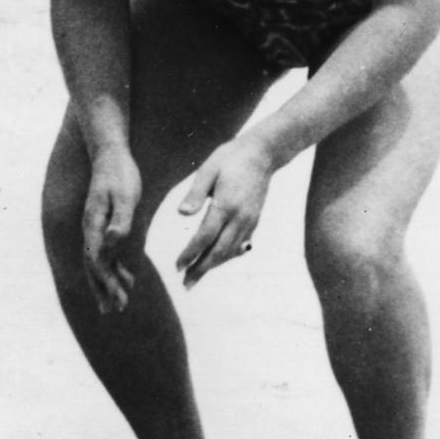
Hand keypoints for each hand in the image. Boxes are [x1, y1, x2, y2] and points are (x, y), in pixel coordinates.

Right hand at [81, 147, 144, 313]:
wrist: (109, 153)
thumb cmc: (120, 174)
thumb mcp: (125, 196)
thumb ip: (120, 220)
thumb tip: (113, 242)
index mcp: (95, 225)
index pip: (97, 261)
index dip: (105, 283)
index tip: (116, 300)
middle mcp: (91, 229)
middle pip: (93, 266)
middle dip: (103, 289)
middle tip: (113, 311)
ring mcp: (96, 227)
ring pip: (99, 262)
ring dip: (107, 283)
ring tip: (118, 302)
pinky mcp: (105, 223)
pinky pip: (107, 252)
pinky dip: (114, 268)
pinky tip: (127, 277)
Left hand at [175, 137, 275, 285]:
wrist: (262, 154)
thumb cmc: (229, 158)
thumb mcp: (207, 170)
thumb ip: (195, 193)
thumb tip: (181, 214)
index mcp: (226, 205)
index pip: (205, 237)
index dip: (191, 254)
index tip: (177, 267)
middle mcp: (241, 217)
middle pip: (219, 251)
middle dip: (202, 269)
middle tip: (185, 285)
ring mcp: (250, 220)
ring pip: (231, 251)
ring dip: (214, 267)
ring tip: (196, 278)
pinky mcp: (255, 220)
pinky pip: (240, 245)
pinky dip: (227, 257)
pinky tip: (215, 263)